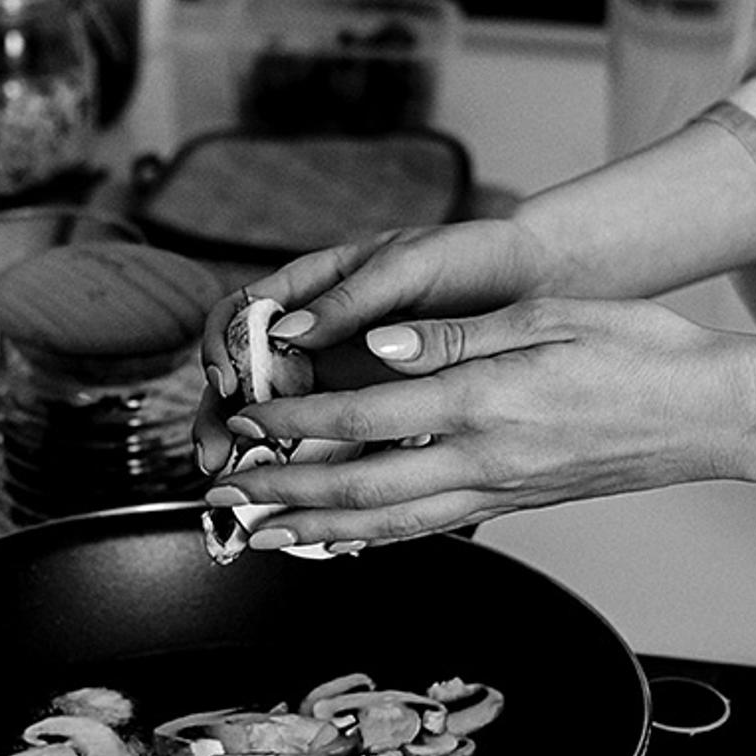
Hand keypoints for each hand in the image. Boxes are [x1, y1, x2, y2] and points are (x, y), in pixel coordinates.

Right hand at [189, 217, 558, 470]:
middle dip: (223, 417)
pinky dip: (315, 469)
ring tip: (247, 486)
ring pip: (283, 417)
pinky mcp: (379, 410)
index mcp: (316, 287)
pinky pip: (334, 441)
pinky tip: (308, 498)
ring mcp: (346, 374)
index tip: (228, 382)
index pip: (240, 315)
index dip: (221, 349)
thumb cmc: (472, 258)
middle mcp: (321, 334)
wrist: (537, 284)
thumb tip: (287, 331)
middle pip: (247, 377)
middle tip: (218, 454)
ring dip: (259, 453)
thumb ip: (351, 298)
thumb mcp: (409, 265)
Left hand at [205, 297, 755, 546]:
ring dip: (314, 529)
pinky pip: (430, 527)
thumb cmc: (641, 351)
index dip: (296, 423)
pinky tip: (341, 537)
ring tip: (258, 531)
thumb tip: (375, 346)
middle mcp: (486, 459)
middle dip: (281, 495)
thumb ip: (452, 335)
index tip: (248, 417)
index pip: (365, 419)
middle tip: (222, 496)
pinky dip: (374, 536)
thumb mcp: (547, 316)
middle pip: (359, 489)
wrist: (711, 414)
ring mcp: (501, 491)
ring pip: (388, 523)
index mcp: (486, 403)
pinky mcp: (515, 504)